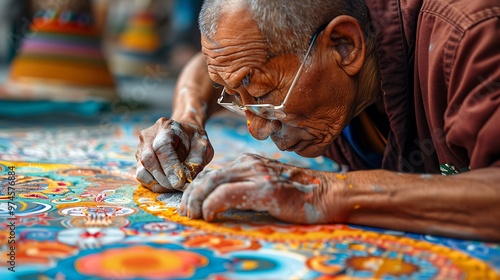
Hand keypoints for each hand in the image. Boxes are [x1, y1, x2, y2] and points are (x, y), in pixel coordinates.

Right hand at [135, 117, 213, 191]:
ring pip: (142, 171)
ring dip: (158, 183)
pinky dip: (154, 184)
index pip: (162, 147)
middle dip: (164, 178)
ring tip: (174, 185)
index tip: (180, 182)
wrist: (184, 134)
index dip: (170, 166)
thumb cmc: (194, 140)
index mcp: (166, 126)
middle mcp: (149, 135)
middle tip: (178, 186)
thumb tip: (186, 180)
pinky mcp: (139, 159)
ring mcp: (141, 147)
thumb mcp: (203, 146)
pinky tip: (167, 183)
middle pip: (148, 159)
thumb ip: (196, 161)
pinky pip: (141, 176)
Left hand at [179, 153, 341, 222]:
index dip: (194, 190)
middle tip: (184, 213)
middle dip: (190, 196)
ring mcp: (257, 175)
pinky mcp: (265, 189)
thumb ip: (246, 187)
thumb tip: (221, 202)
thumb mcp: (267, 184)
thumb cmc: (299, 194)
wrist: (329, 193)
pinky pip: (227, 194)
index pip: (212, 173)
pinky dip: (212, 204)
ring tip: (192, 216)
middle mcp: (249, 164)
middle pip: (207, 177)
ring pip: (212, 183)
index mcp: (248, 162)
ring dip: (196, 201)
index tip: (188, 205)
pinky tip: (210, 216)